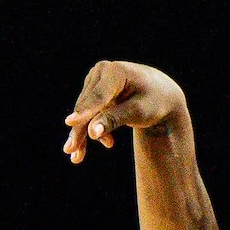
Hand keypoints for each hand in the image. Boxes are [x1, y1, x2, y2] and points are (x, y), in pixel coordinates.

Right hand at [64, 60, 186, 161]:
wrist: (159, 93)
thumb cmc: (153, 101)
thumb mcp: (138, 112)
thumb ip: (114, 120)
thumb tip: (92, 133)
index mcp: (115, 72)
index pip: (98, 97)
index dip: (84, 112)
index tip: (69, 123)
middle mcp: (101, 72)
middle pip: (87, 106)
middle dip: (79, 130)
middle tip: (71, 151)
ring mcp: (95, 81)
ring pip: (84, 112)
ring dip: (81, 135)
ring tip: (76, 158)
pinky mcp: (94, 92)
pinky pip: (88, 114)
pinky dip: (88, 131)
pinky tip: (89, 150)